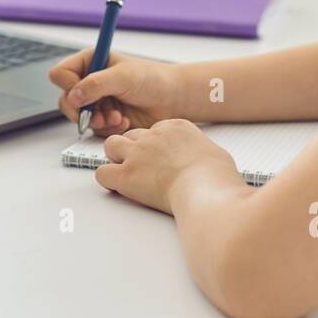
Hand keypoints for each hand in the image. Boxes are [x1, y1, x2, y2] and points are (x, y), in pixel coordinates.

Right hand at [48, 47, 183, 136]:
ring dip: (98, 121)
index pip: (61, 74)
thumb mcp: (124, 76)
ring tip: (118, 118)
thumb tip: (73, 96)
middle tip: (99, 116)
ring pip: (79, 117)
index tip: (84, 94)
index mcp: (90, 62)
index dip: (69, 86)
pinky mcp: (104, 118)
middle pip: (65, 100)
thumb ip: (96, 84)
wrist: (172, 99)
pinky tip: (124, 122)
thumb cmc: (153, 80)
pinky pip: (93, 129)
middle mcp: (89, 81)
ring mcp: (96, 101)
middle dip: (83, 111)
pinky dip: (107, 129)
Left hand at [96, 118, 239, 214]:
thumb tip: (203, 161)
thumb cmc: (216, 177)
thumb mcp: (215, 154)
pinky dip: (107, 180)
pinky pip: (102, 173)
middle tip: (141, 167)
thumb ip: (201, 153)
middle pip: (131, 135)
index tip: (159, 159)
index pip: (154, 129)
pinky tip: (118, 188)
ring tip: (125, 173)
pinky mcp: (126, 175)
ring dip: (115, 158)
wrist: (205, 189)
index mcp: (175, 127)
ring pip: (111, 145)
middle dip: (133, 149)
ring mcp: (137, 153)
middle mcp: (153, 136)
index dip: (154, 145)